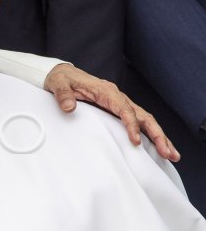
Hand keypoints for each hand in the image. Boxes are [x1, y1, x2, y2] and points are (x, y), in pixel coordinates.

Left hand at [44, 63, 178, 161]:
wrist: (63, 75)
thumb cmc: (63, 80)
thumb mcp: (58, 85)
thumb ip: (63, 96)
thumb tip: (69, 107)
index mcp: (106, 91)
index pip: (124, 109)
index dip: (131, 125)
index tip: (135, 141)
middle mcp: (118, 97)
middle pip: (143, 116)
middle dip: (157, 134)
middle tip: (168, 153)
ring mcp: (120, 103)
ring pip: (145, 120)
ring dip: (160, 137)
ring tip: (172, 155)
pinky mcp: (118, 110)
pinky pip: (139, 122)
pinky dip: (150, 135)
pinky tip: (159, 148)